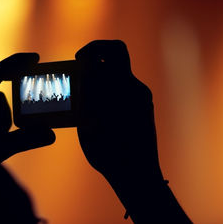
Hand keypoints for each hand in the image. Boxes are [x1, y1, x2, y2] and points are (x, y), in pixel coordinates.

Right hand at [75, 40, 162, 184]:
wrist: (137, 172)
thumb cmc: (108, 152)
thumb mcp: (88, 121)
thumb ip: (86, 95)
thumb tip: (83, 75)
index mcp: (118, 89)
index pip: (104, 54)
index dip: (89, 52)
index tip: (78, 61)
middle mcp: (133, 86)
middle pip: (118, 51)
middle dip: (98, 51)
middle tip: (83, 61)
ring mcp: (141, 94)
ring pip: (120, 69)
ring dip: (103, 70)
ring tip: (88, 87)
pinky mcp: (144, 103)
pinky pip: (125, 84)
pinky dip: (110, 85)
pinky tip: (99, 102)